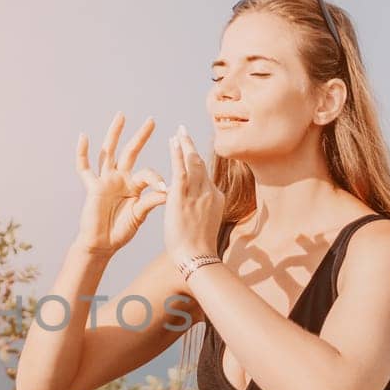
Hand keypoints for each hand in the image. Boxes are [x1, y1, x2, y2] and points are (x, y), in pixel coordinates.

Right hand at [74, 113, 167, 255]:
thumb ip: (150, 201)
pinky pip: (84, 168)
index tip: (165, 188)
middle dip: (141, 136)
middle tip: (151, 120)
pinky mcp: (92, 187)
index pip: (147, 173)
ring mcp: (105, 180)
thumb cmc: (121, 231)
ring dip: (114, 134)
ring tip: (121, 116)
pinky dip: (82, 153)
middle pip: (130, 152)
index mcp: (134, 186)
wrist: (102, 244)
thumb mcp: (139, 215)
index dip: (156, 178)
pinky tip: (83, 136)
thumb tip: (168, 191)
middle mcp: (120, 179)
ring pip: (109, 152)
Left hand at [164, 127, 225, 266]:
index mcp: (216, 199)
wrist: (198, 257)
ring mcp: (198, 193)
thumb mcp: (207, 226)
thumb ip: (204, 214)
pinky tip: (173, 141)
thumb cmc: (200, 249)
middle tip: (184, 133)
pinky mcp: (183, 196)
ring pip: (192, 162)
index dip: (197, 163)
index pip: (206, 177)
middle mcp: (210, 192)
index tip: (191, 153)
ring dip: (185, 145)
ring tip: (178, 132)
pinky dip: (177, 154)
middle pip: (201, 164)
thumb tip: (202, 214)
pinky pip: (181, 170)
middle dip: (192, 147)